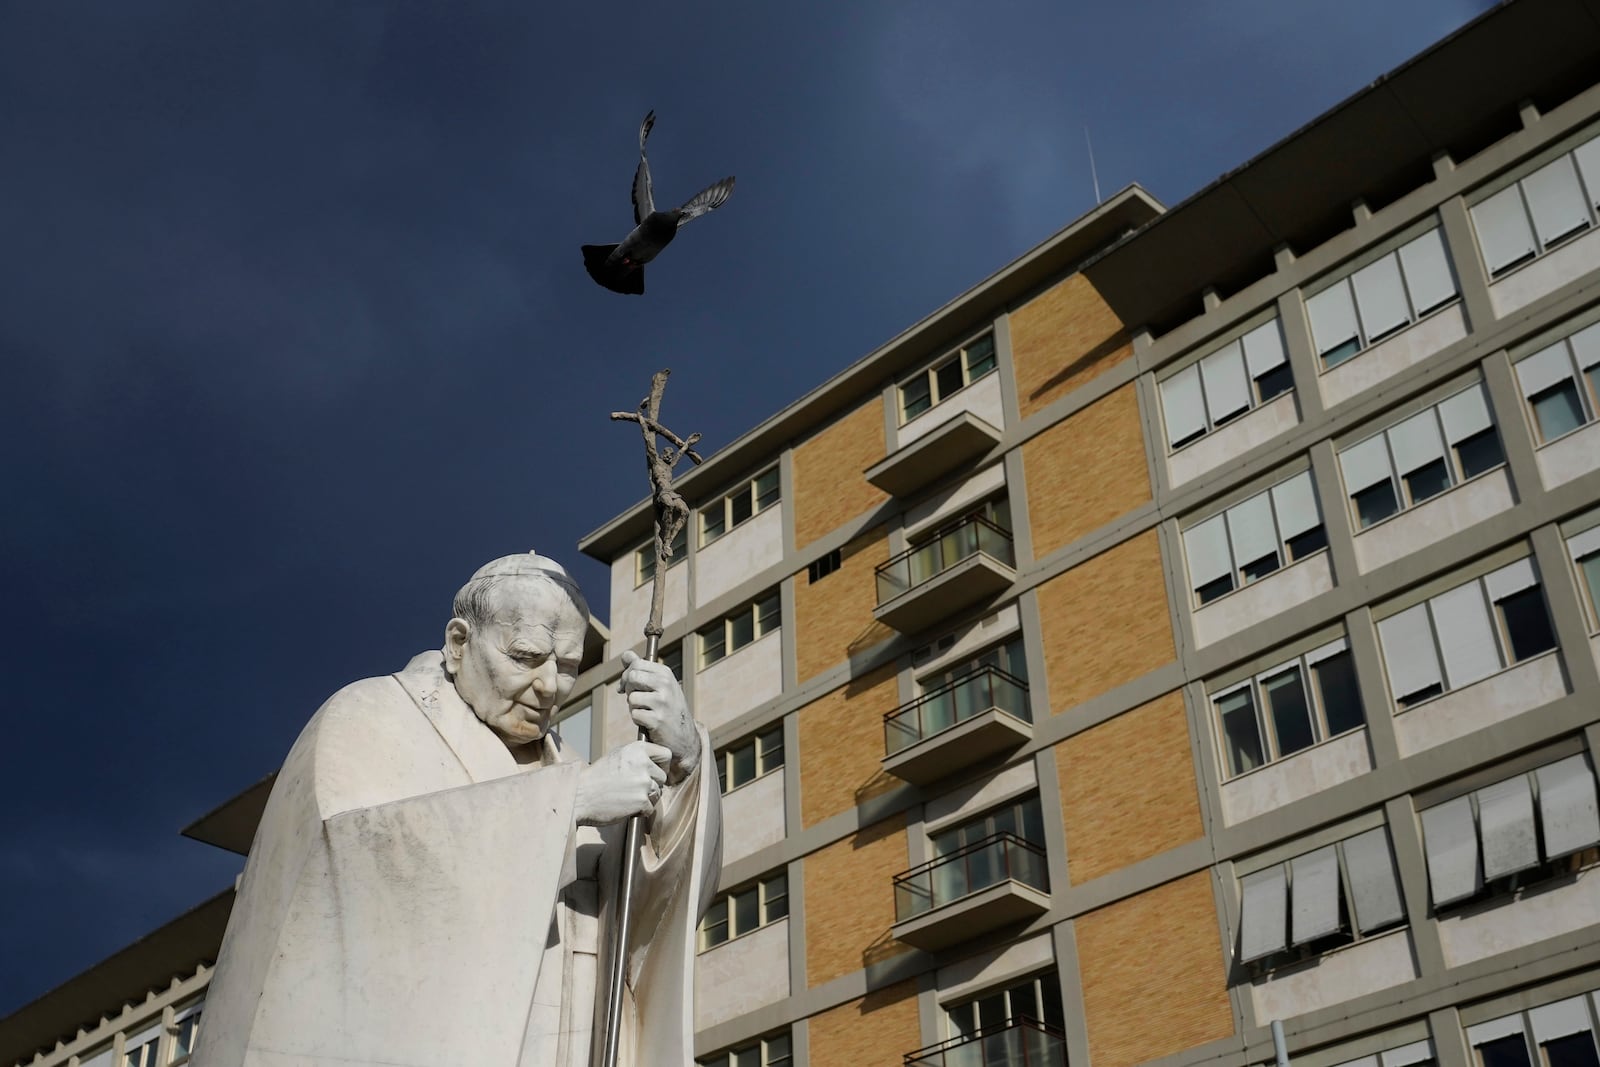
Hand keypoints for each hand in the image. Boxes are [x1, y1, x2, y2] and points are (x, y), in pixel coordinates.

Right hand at [574, 740, 670, 825]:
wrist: (580, 796)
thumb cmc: (596, 777)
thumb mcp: (617, 756)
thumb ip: (637, 755)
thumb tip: (653, 760)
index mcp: (638, 749)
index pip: (665, 754)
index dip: (662, 765)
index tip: (655, 772)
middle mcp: (643, 764)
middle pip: (662, 777)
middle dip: (652, 784)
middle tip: (635, 789)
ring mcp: (643, 783)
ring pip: (657, 793)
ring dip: (646, 798)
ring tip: (628, 798)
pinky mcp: (641, 801)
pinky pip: (650, 808)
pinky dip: (640, 811)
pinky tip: (626, 807)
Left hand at [618, 650, 698, 781]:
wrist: (684, 735)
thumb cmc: (667, 707)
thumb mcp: (659, 685)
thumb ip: (641, 668)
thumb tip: (626, 655)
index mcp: (665, 673)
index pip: (636, 664)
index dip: (627, 675)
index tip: (628, 684)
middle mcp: (666, 685)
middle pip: (632, 677)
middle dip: (629, 690)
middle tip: (636, 699)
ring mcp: (662, 702)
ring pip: (632, 698)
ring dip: (634, 707)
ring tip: (645, 711)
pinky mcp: (657, 719)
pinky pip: (635, 714)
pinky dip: (638, 720)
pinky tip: (648, 721)